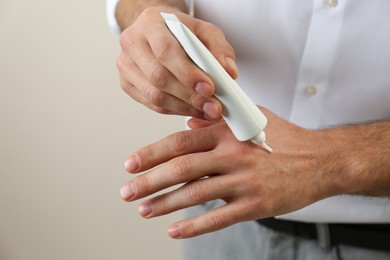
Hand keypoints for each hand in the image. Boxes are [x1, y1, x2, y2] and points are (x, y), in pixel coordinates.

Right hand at [116, 7, 237, 118]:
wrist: (158, 33)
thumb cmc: (181, 32)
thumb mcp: (205, 31)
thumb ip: (220, 49)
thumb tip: (228, 73)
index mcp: (150, 23)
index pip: (165, 51)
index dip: (187, 73)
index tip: (209, 88)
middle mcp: (132, 43)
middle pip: (158, 77)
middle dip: (190, 96)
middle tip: (214, 107)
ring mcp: (126, 65)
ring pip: (154, 95)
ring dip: (184, 108)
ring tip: (208, 112)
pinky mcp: (126, 83)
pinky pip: (152, 104)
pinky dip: (175, 111)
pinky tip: (193, 111)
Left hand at [120, 108, 346, 237]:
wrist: (321, 160)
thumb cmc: (285, 138)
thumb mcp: (251, 119)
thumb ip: (217, 122)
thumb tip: (186, 126)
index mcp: (227, 133)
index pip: (179, 142)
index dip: (151, 154)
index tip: (130, 164)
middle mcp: (232, 156)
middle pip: (181, 169)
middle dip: (149, 181)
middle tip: (126, 192)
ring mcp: (244, 182)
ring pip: (195, 195)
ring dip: (165, 205)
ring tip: (143, 211)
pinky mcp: (255, 205)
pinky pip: (217, 218)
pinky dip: (193, 226)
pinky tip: (174, 230)